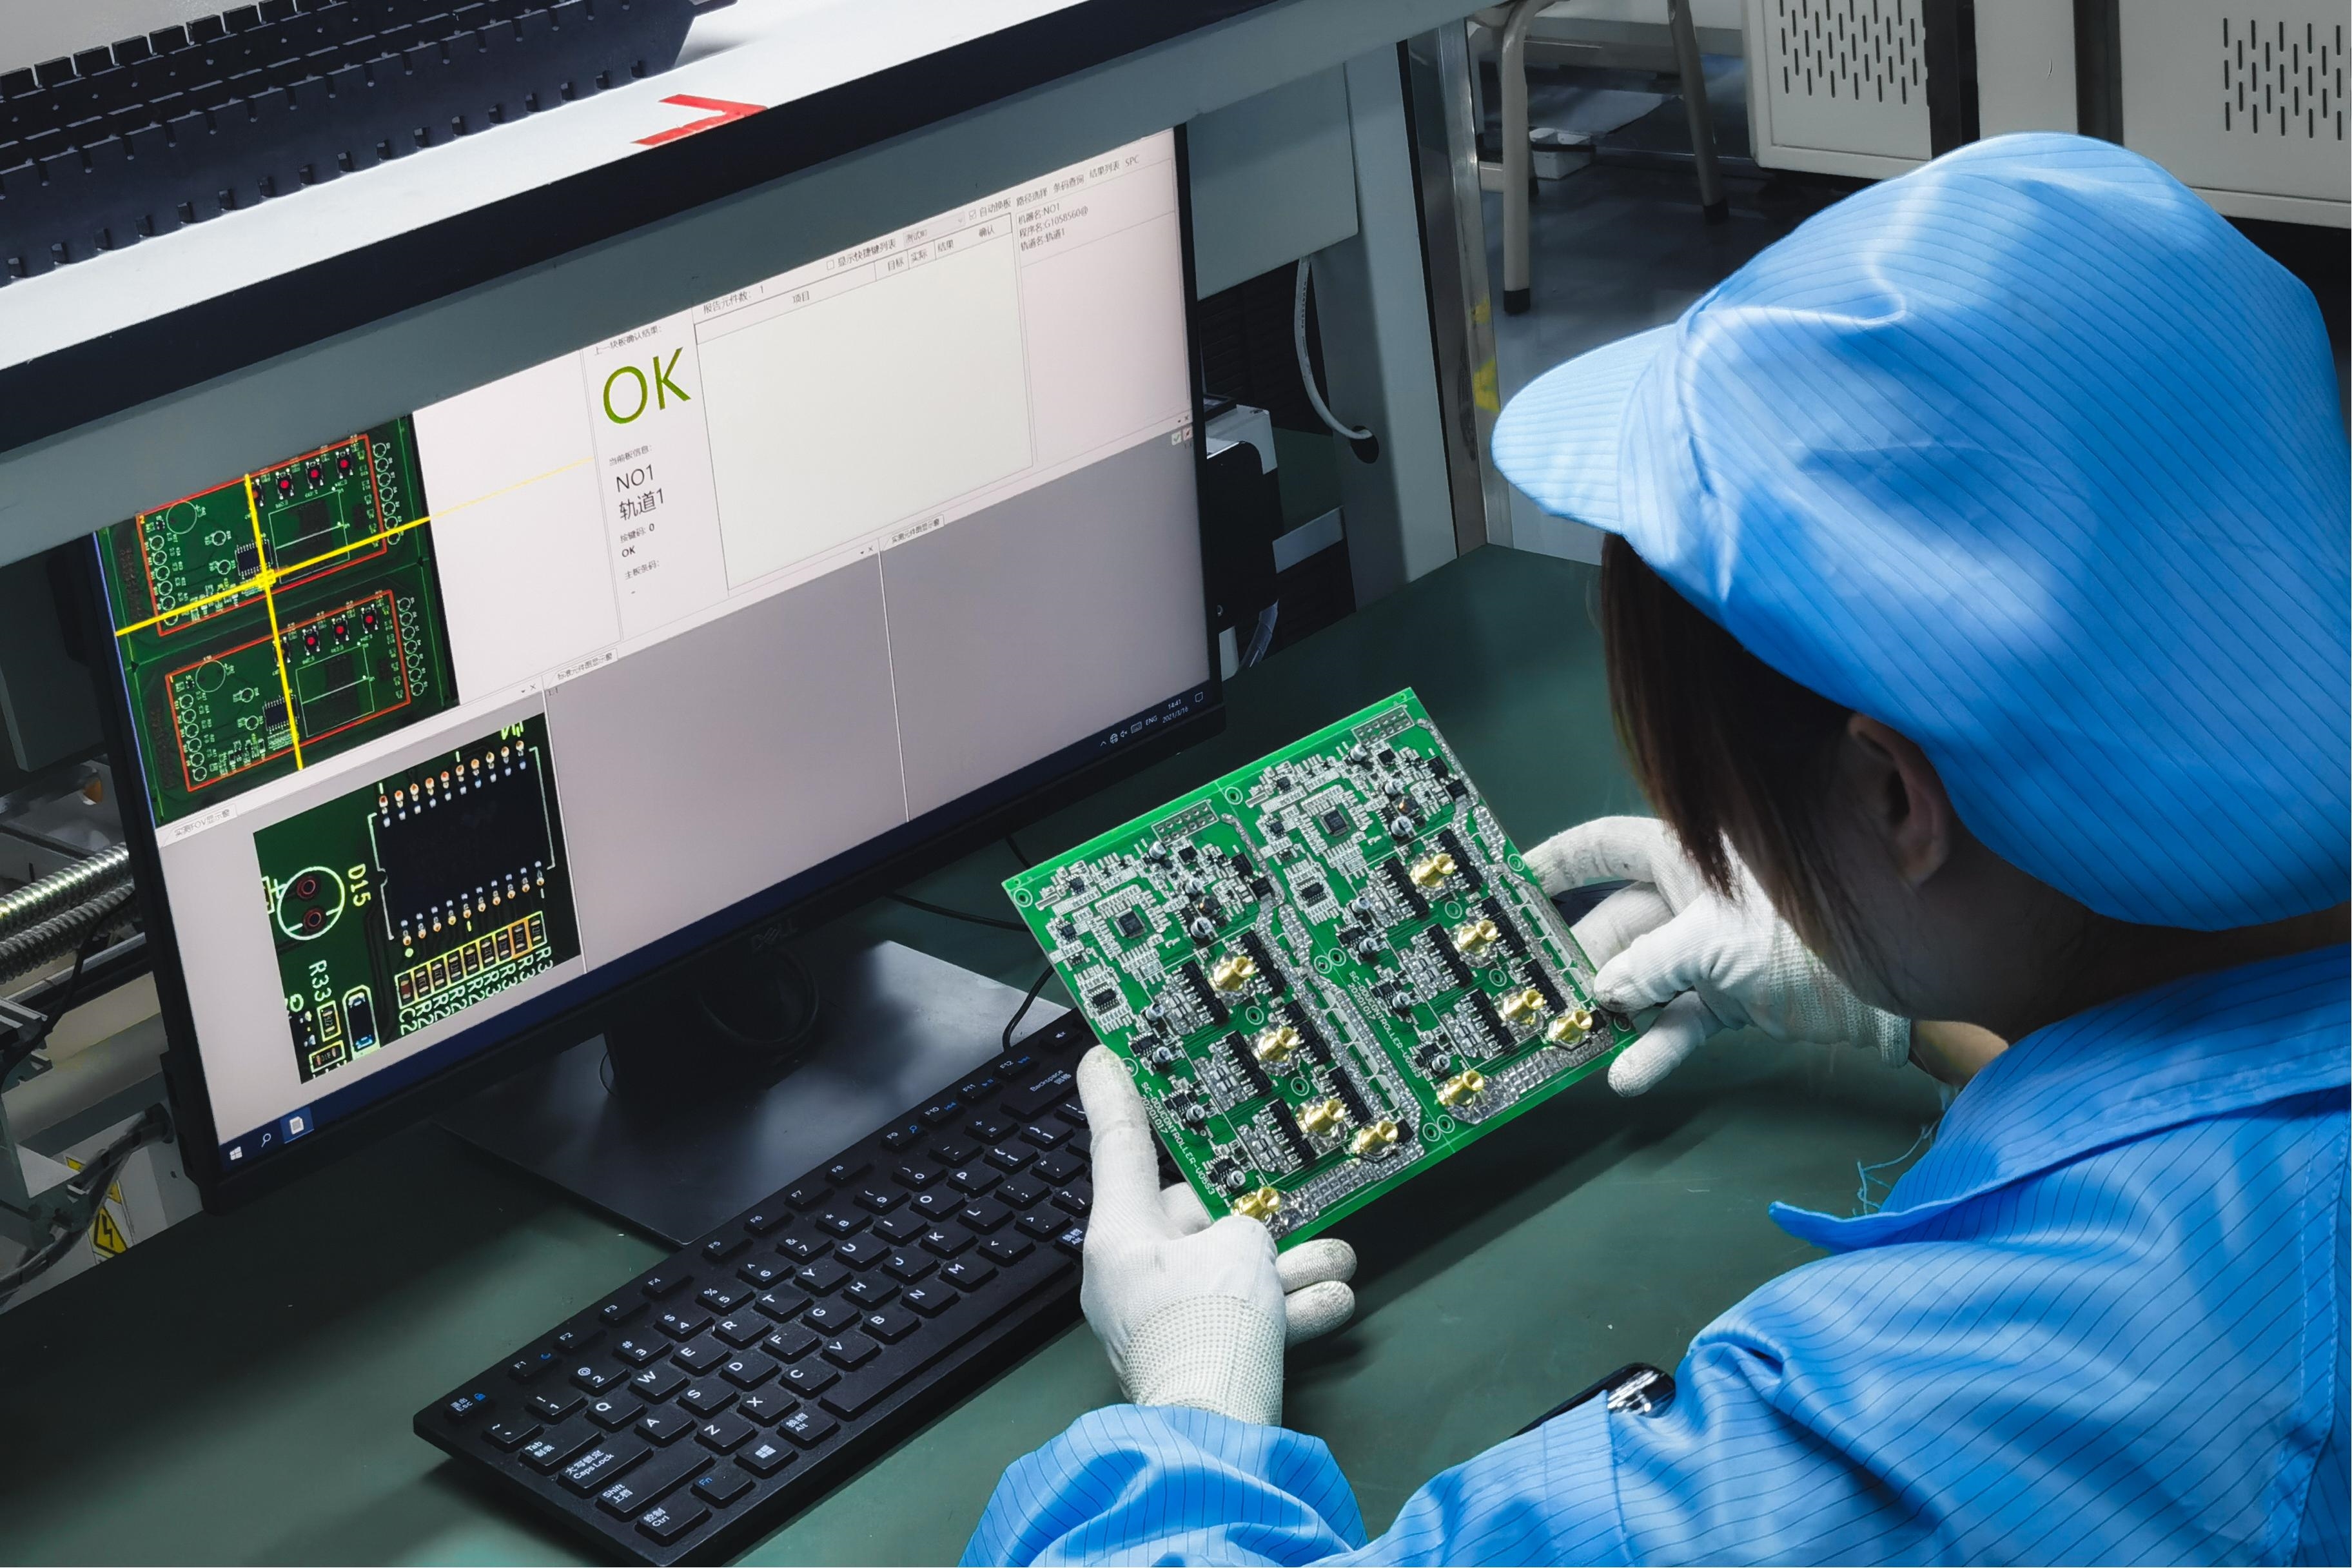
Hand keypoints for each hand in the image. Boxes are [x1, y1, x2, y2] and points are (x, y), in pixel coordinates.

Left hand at [1076, 1046, 1355, 1425]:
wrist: (1217, 1436)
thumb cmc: (1211, 1325)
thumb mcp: (1240, 1247)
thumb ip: (1246, 1229)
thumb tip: (1246, 1247)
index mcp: (1121, 1234)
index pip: (1120, 1145)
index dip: (1117, 1095)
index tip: (1104, 1054)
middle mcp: (1132, 1276)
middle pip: (1192, 1219)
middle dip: (1254, 1215)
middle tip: (1292, 1197)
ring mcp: (1163, 1322)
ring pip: (1229, 1274)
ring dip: (1288, 1265)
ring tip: (1340, 1255)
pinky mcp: (1197, 1360)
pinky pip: (1246, 1321)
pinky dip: (1290, 1311)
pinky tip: (1336, 1299)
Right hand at [1523, 816, 1909, 1094]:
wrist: (1902, 985)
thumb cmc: (1812, 934)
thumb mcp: (1714, 945)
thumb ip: (1649, 966)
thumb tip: (1604, 991)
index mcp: (1686, 854)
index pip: (1602, 848)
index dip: (1555, 864)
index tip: (1509, 885)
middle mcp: (1692, 896)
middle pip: (1612, 923)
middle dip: (1573, 959)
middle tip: (1530, 990)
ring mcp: (1709, 947)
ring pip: (1639, 977)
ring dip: (1609, 1012)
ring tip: (1569, 1040)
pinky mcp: (1729, 993)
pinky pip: (1678, 1018)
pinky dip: (1655, 1046)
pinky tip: (1627, 1075)